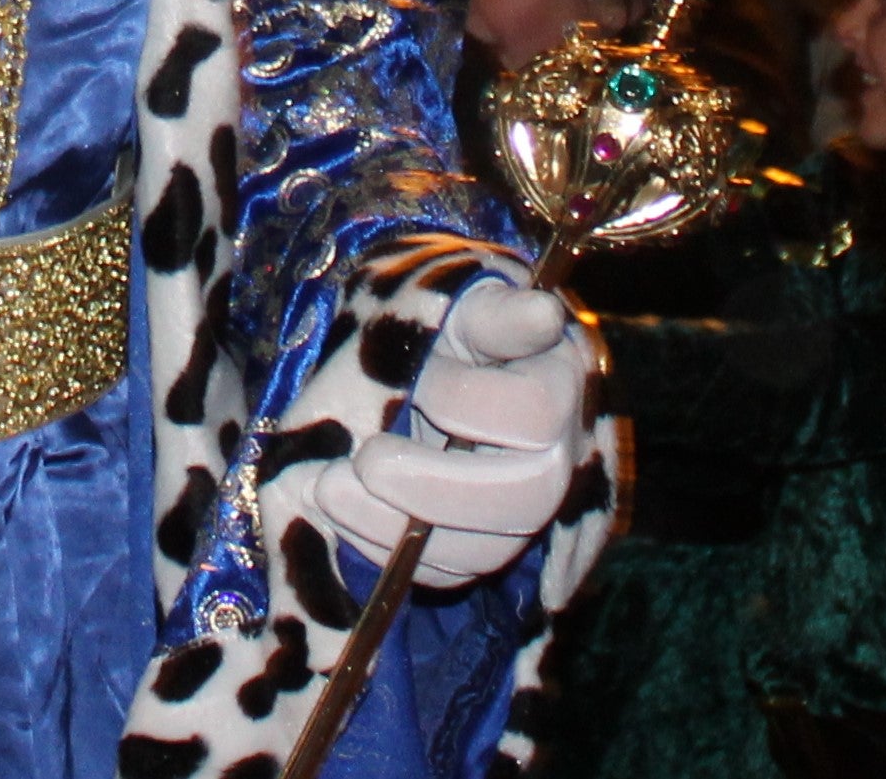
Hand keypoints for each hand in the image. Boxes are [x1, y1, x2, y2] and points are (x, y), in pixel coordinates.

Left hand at [271, 259, 592, 585]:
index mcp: (558, 386)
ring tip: (327, 488)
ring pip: (487, 552)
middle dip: (432, 488)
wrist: (433, 367)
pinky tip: (342, 512)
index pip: (535, 412)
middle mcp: (558, 457)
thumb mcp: (466, 310)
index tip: (417, 383)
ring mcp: (523, 512)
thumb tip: (541, 313)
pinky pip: (450, 575)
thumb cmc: (451, 332)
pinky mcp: (483, 547)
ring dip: (395, 527)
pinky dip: (388, 553)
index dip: (466, 402)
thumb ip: (496, 315)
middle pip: (528, 499)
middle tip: (362, 461)